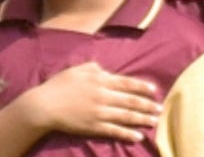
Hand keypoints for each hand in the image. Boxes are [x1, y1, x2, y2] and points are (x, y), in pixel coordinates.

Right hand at [24, 61, 160, 142]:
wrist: (44, 105)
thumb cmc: (57, 86)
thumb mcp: (74, 70)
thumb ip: (91, 67)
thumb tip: (103, 69)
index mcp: (98, 80)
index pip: (126, 83)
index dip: (142, 87)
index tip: (154, 90)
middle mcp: (102, 96)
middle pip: (130, 101)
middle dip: (147, 105)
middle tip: (159, 108)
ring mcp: (99, 112)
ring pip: (127, 116)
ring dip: (142, 119)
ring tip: (154, 121)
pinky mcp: (95, 126)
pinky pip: (115, 130)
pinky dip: (128, 134)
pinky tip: (138, 136)